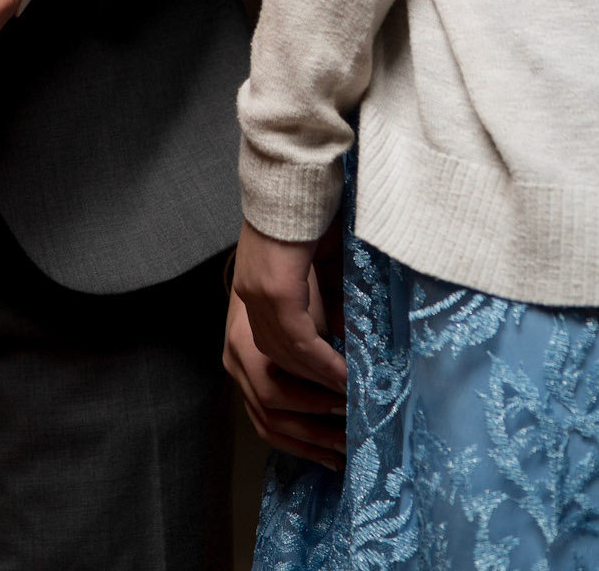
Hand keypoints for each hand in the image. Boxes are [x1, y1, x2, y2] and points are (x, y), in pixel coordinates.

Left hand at [227, 217, 347, 451]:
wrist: (295, 177)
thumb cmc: (311, 214)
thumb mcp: (315, 269)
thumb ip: (323, 304)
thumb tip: (346, 339)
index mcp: (251, 294)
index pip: (268, 356)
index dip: (298, 385)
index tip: (325, 410)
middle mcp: (248, 298)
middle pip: (273, 365)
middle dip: (308, 396)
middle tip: (340, 420)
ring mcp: (257, 295)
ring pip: (287, 359)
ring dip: (320, 384)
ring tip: (350, 402)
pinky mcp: (275, 289)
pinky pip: (301, 342)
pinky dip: (325, 364)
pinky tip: (346, 378)